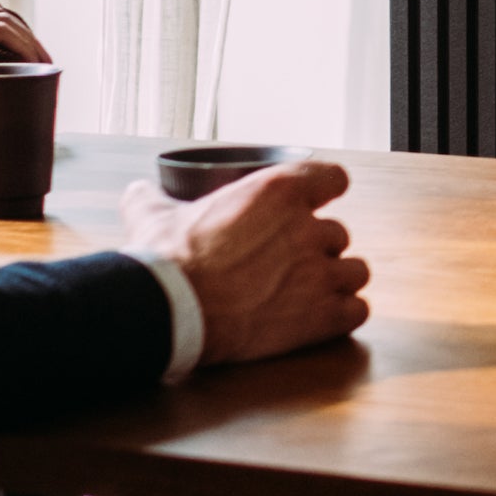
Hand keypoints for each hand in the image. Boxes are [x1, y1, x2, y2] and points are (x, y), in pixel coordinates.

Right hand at [120, 158, 370, 365]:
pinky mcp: (324, 316)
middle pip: (338, 232)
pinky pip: (357, 310)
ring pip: (355, 271)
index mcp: (279, 192)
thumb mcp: (153, 216)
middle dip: (317, 247)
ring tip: (310, 292)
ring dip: (337, 280)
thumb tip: (138, 190)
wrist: (174, 312)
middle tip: (288, 263)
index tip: (318, 200)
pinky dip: (343, 314)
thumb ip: (151, 197)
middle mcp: (308, 228)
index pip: (333, 177)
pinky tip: (323, 318)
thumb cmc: (167, 261)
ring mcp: (321, 274)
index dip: (326, 189)